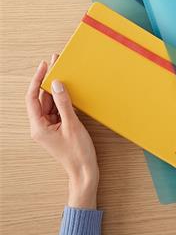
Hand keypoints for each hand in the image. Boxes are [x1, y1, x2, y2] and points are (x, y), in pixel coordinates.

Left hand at [25, 56, 98, 208]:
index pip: (32, 98)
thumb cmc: (78, 153)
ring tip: (63, 73)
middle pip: (41, 99)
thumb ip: (64, 103)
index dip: (37, 80)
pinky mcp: (58, 128)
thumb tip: (58, 84)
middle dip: (48, 81)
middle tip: (55, 63)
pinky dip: (62, 100)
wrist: (84, 171)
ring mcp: (49, 127)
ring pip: (49, 103)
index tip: (44, 66)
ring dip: (56, 90)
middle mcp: (40, 126)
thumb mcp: (72, 125)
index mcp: (38, 127)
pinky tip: (69, 91)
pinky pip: (57, 110)